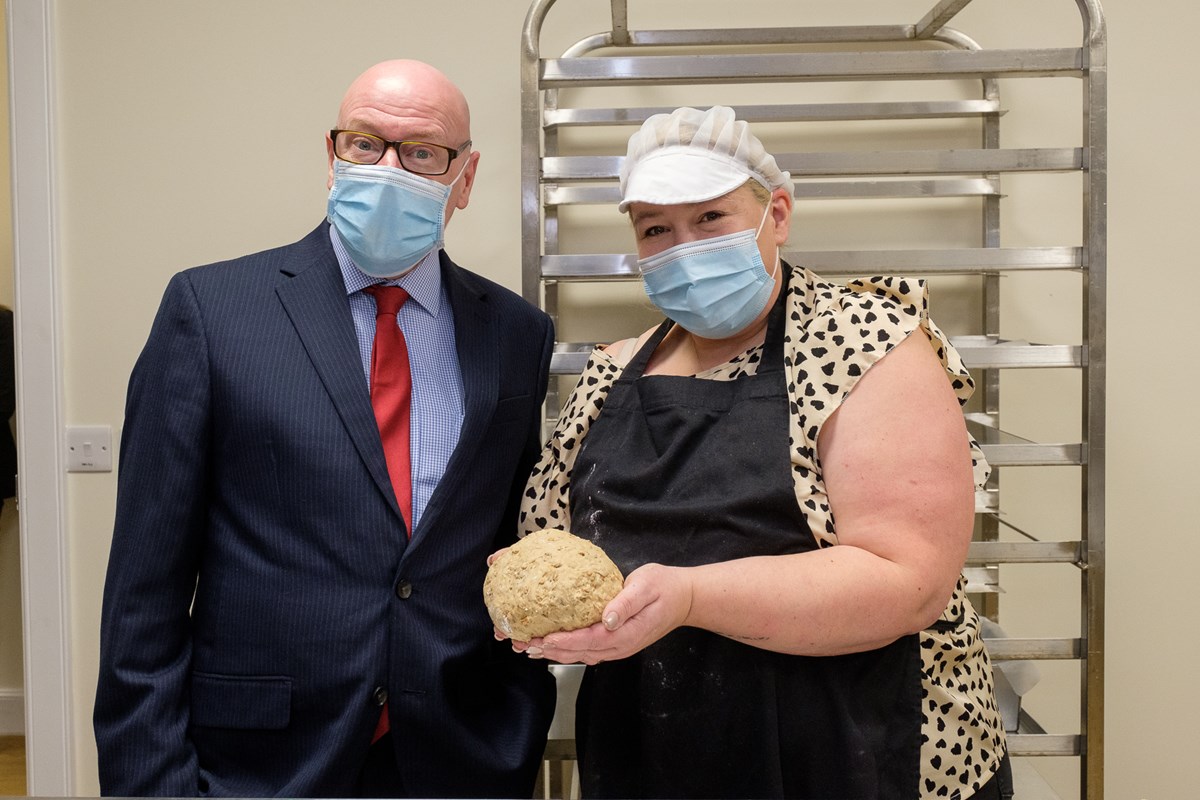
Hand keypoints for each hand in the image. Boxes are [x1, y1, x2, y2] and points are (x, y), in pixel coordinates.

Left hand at [523, 562, 693, 664]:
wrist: (685, 599)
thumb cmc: (665, 587)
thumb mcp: (646, 587)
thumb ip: (626, 603)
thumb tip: (607, 619)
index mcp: (626, 633)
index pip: (589, 641)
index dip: (565, 641)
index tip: (542, 638)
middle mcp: (619, 646)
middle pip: (579, 653)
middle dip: (549, 650)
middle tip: (522, 644)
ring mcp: (618, 648)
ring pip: (581, 655)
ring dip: (553, 653)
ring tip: (528, 647)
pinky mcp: (615, 643)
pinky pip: (587, 650)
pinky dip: (566, 650)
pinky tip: (551, 645)